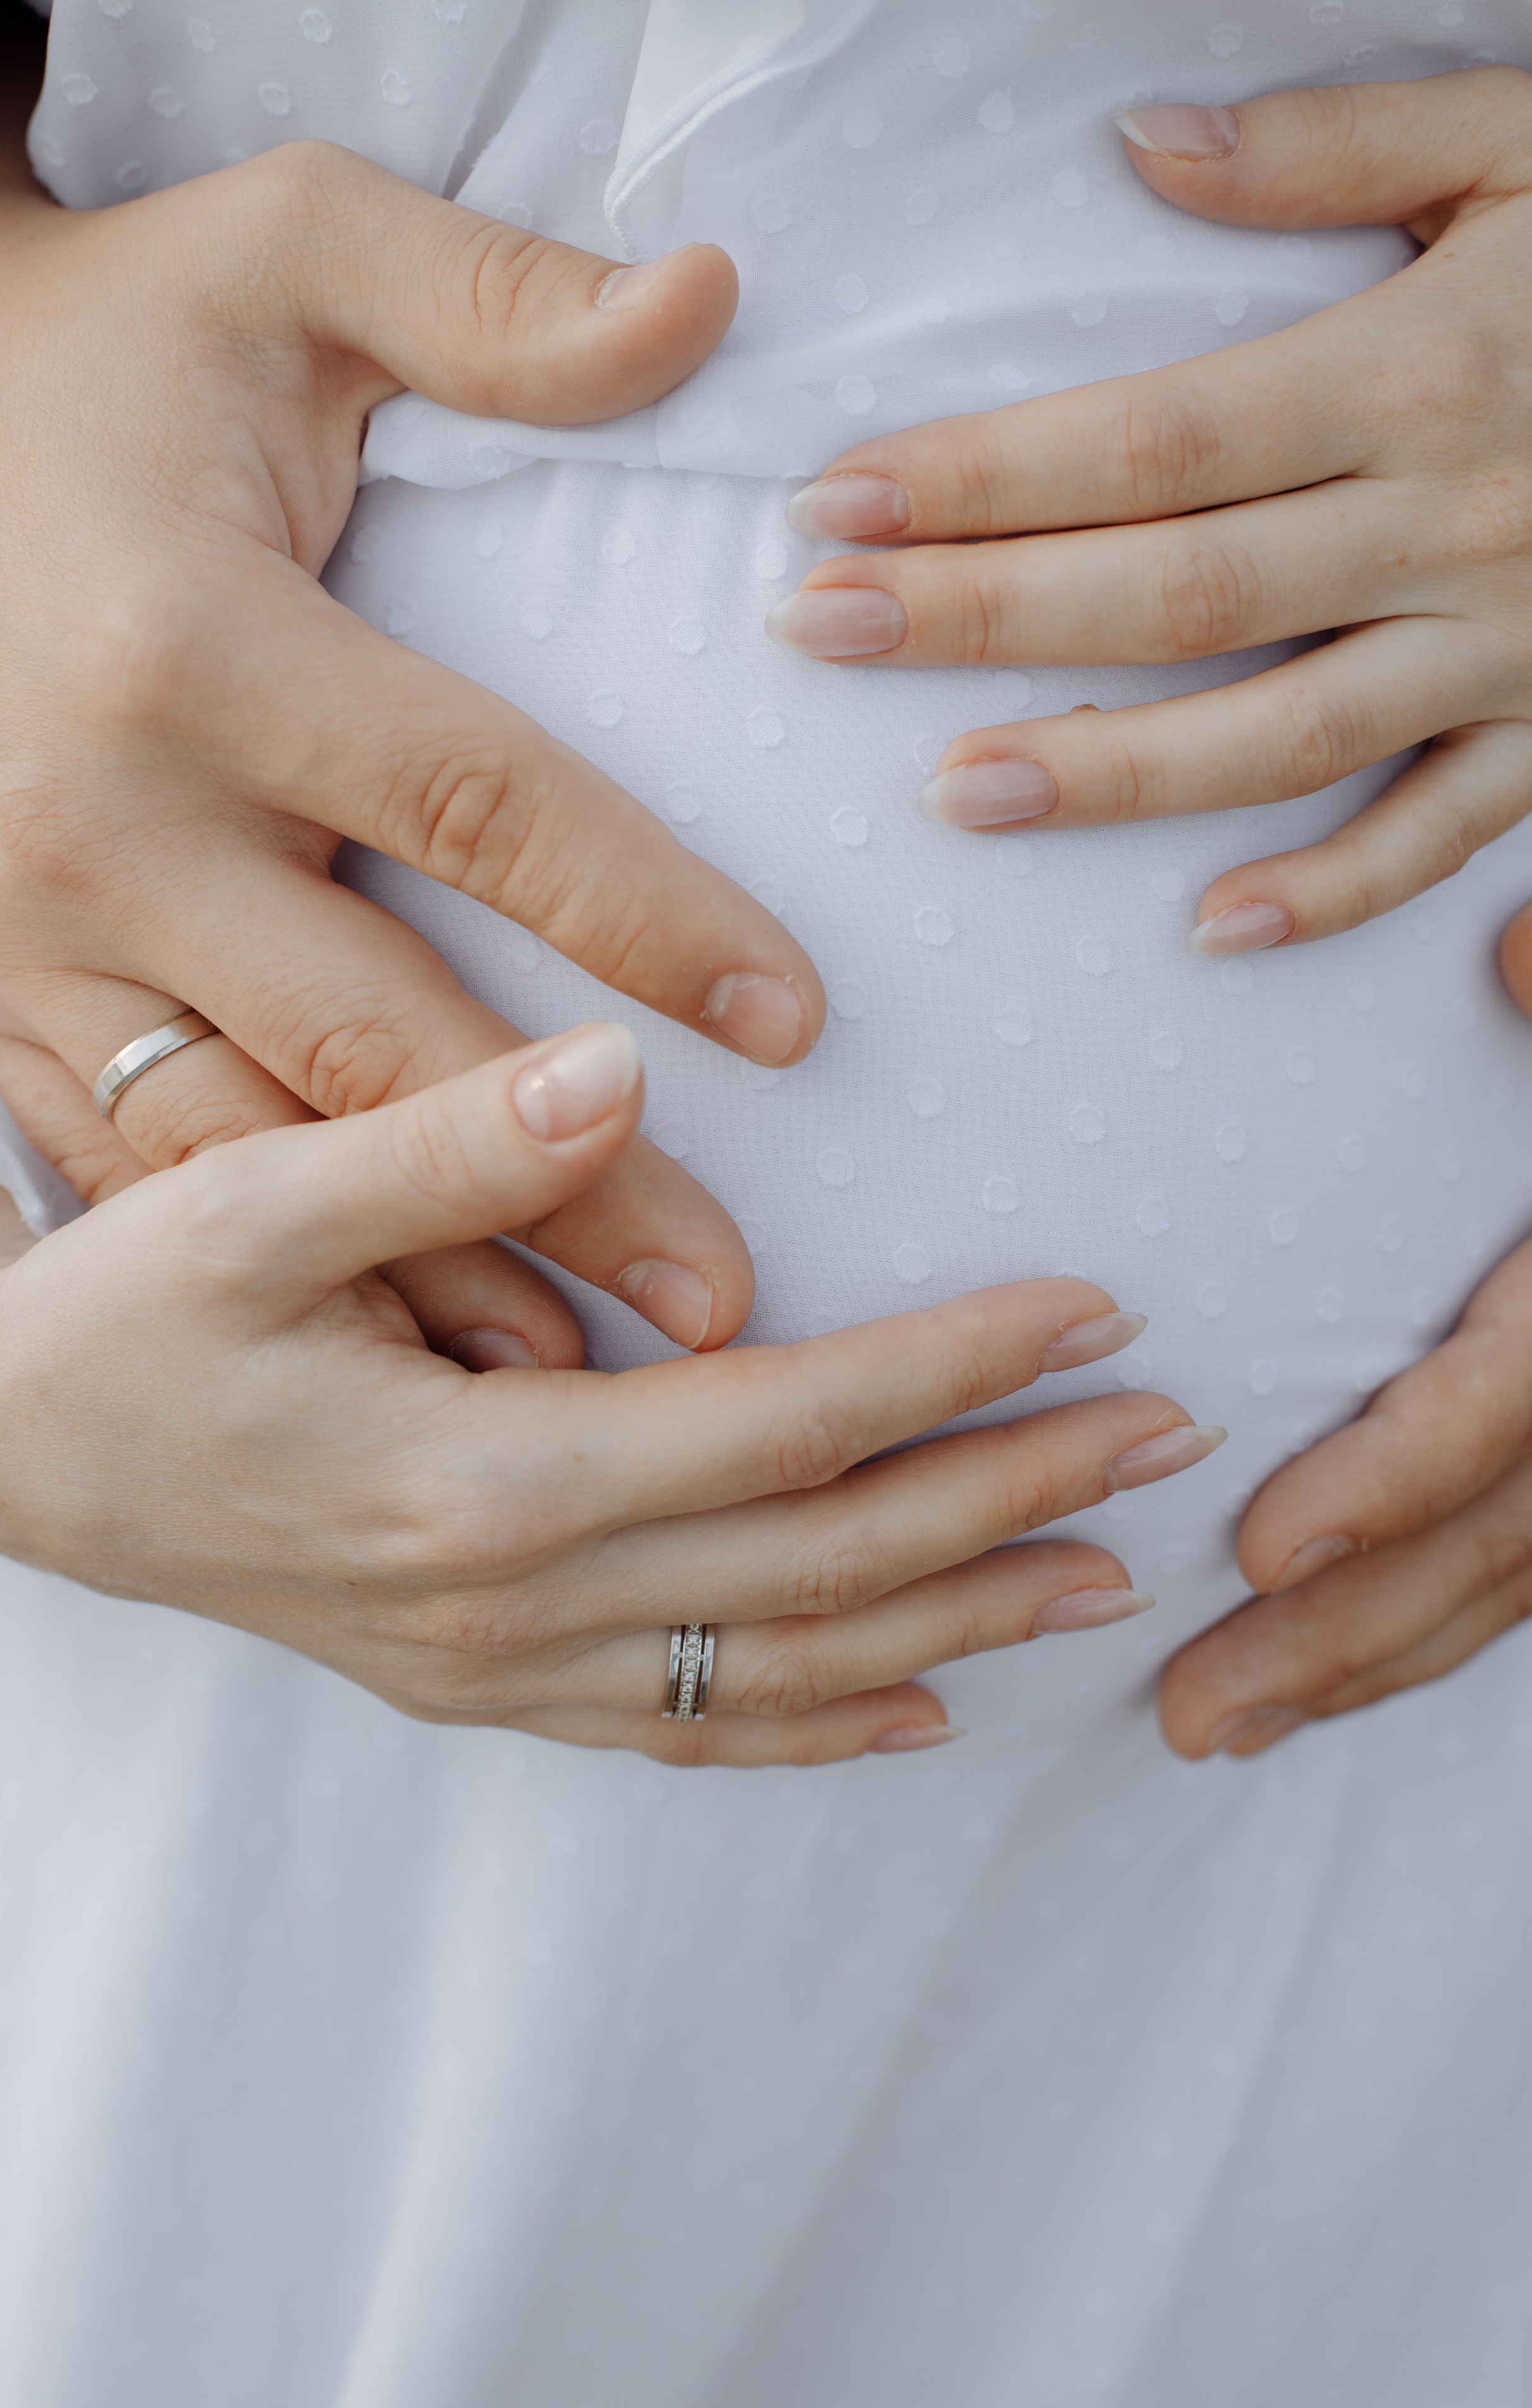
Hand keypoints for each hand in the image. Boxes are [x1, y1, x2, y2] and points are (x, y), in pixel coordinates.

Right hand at [0, 51, 822, 1363]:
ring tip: (585, 1377)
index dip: (644, 913)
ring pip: (250, 1146)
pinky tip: (397, 1341)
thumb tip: (709, 298)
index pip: (471, 800)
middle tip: (726, 1303)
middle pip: (371, 1034)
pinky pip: (136, 1165)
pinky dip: (274, 1262)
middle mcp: (96, 820)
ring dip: (420, 1273)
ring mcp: (22, 935)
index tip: (795, 1020)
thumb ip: (488, 297)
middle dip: (559, 1182)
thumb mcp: (281, 253)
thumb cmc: (109, 351)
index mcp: (191, 647)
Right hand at [0, 1022, 1224, 1765]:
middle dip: (1007, 1498)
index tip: (1087, 1312)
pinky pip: (682, 1734)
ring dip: (953, 1624)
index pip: (778, 1430)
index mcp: (478, 1483)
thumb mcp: (248, 1210)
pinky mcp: (480, 1686)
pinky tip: (916, 1712)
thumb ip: (439, 1147)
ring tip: (1102, 1577)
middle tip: (1166, 1439)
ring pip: (778, 1672)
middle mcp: (511, 1607)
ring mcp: (500, 1670)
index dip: (946, 1371)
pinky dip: (815, 1728)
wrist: (10, 1449)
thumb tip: (617, 1074)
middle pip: (820, 1568)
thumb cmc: (123, 1321)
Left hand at [768, 68, 1531, 954]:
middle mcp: (1452, 524)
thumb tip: (1147, 148)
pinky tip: (1210, 928)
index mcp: (1423, 372)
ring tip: (956, 792)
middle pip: (1180, 593)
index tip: (841, 501)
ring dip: (1115, 774)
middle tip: (821, 633)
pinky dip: (1336, 892)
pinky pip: (1445, 836)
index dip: (988, 477)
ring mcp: (1512, 647)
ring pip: (1285, 736)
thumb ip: (1342, 144)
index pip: (1158, 440)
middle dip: (987, 619)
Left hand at [1159, 1228, 1531, 1759]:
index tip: (1264, 1552)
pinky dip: (1405, 1644)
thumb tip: (1512, 942)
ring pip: (1495, 1586)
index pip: (1506, 1397)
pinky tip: (1299, 1695)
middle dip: (1341, 1635)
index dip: (1396, 1481)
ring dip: (1355, 1667)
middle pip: (1487, 1536)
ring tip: (1209, 1729)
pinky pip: (1504, 1583)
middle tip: (1190, 1709)